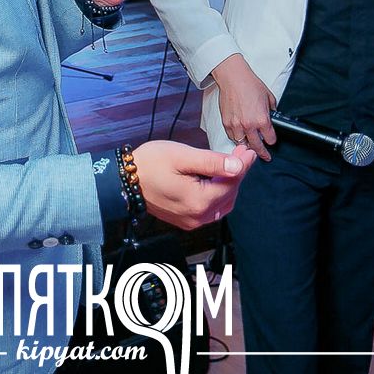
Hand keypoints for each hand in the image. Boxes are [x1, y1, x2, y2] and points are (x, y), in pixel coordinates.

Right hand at [132, 141, 255, 229]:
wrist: (125, 181)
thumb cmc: (150, 164)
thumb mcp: (182, 156)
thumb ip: (212, 162)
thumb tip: (238, 167)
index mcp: (199, 201)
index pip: (231, 182)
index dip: (242, 165)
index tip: (248, 152)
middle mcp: (198, 216)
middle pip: (229, 194)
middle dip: (237, 173)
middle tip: (240, 154)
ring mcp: (191, 221)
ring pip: (222, 204)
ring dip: (229, 184)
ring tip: (230, 164)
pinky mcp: (185, 220)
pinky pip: (210, 209)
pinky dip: (217, 194)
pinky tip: (215, 179)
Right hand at [211, 54, 276, 160]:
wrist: (233, 78)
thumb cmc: (250, 84)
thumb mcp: (269, 97)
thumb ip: (271, 110)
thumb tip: (272, 116)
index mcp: (262, 119)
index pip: (270, 139)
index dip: (272, 140)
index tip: (272, 141)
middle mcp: (249, 125)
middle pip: (257, 147)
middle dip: (262, 153)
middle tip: (265, 157)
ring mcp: (236, 125)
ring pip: (242, 144)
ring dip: (247, 145)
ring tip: (250, 145)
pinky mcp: (226, 123)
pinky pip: (232, 137)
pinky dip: (236, 138)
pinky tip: (240, 136)